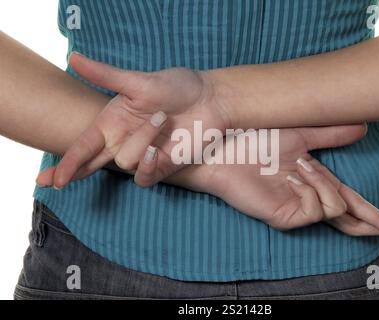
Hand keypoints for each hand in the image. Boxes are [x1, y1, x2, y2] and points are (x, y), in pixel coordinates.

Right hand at [46, 52, 228, 188]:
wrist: (212, 100)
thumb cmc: (178, 87)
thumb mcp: (140, 81)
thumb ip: (107, 77)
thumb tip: (72, 57)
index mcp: (113, 122)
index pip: (84, 145)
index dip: (68, 161)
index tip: (49, 178)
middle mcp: (124, 141)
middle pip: (91, 165)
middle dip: (73, 172)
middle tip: (56, 183)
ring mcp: (142, 155)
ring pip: (125, 163)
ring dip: (141, 140)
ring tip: (162, 118)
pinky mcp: (162, 166)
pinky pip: (145, 176)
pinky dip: (148, 164)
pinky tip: (157, 150)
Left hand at [165, 125, 378, 237]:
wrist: (225, 145)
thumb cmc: (256, 138)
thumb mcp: (301, 134)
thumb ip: (330, 135)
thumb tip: (362, 128)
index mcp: (314, 180)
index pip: (351, 200)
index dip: (376, 212)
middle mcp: (307, 197)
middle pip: (349, 217)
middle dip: (375, 220)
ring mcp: (295, 208)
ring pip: (335, 207)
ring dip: (325, 183)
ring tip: (300, 166)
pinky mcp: (283, 215)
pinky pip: (315, 209)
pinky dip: (310, 189)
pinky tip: (292, 176)